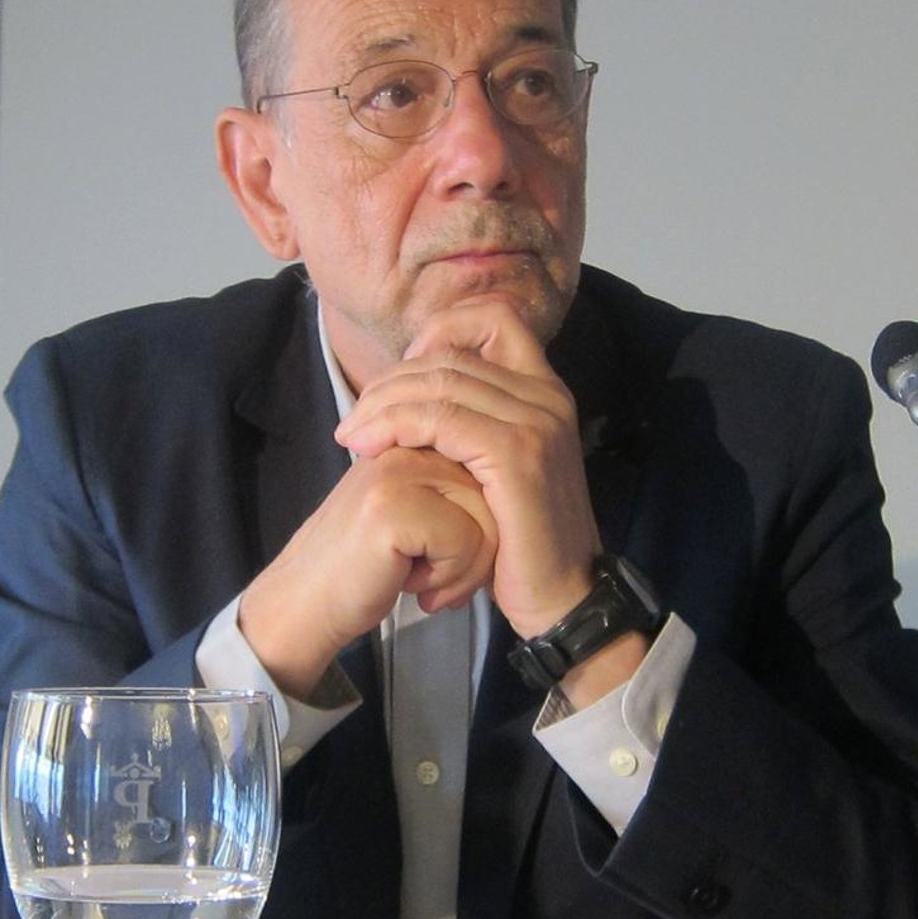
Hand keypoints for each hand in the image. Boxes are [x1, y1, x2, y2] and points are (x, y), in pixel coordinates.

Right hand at [236, 445, 496, 699]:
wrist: (309, 603)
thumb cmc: (372, 565)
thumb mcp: (425, 512)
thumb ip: (463, 485)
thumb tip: (519, 481)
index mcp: (418, 436)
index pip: (496, 468)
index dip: (484, 524)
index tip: (440, 549)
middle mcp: (408, 441)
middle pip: (498, 493)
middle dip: (479, 547)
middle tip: (433, 570)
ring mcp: (397, 469)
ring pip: (489, 517)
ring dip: (465, 566)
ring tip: (420, 576)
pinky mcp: (391, 505)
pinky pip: (467, 541)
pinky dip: (449, 577)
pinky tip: (409, 584)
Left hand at [335, 301, 599, 641]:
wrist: (564, 600)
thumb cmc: (520, 544)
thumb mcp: (498, 471)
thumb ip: (471, 427)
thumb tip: (413, 399)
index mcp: (547, 392)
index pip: (494, 319)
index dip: (442, 330)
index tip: (403, 377)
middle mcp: (548, 396)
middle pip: (452, 353)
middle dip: (391, 380)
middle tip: (355, 420)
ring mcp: (537, 422)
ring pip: (442, 380)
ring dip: (384, 403)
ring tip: (353, 436)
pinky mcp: (519, 455)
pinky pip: (443, 417)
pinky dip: (399, 424)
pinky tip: (373, 448)